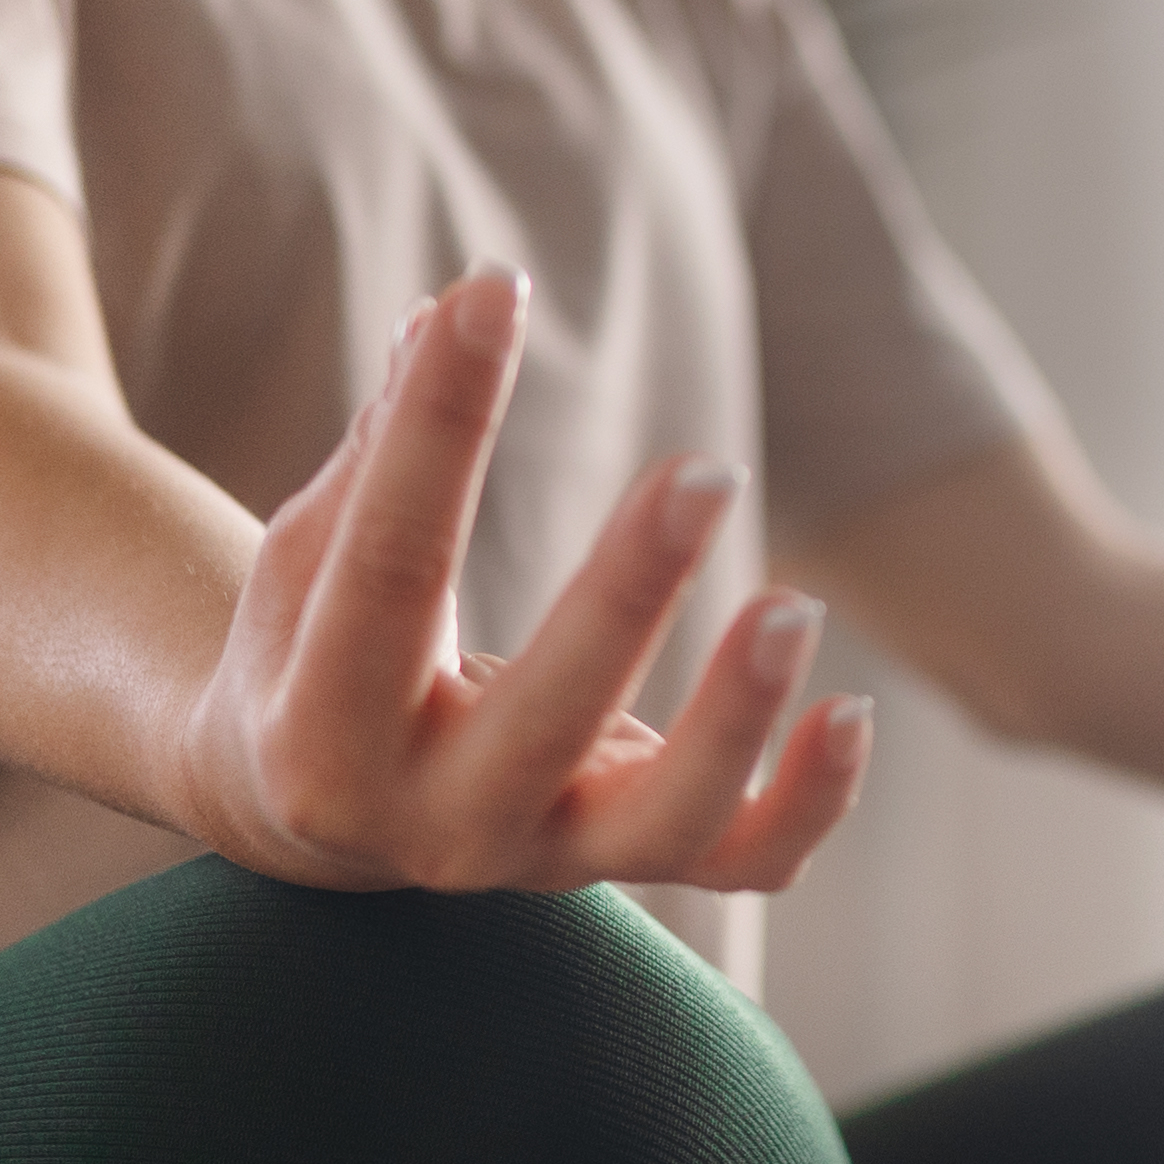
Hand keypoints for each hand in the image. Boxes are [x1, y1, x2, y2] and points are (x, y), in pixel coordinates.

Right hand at [169, 266, 872, 895]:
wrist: (315, 816)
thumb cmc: (318, 645)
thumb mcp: (312, 558)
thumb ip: (382, 452)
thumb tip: (450, 310)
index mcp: (321, 733)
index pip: (390, 567)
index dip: (439, 425)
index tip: (492, 293)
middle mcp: (431, 821)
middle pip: (542, 719)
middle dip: (628, 597)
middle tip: (704, 473)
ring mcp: (538, 857)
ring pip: (664, 822)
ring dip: (738, 721)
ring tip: (793, 605)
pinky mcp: (624, 870)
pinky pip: (744, 861)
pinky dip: (808, 801)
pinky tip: (851, 710)